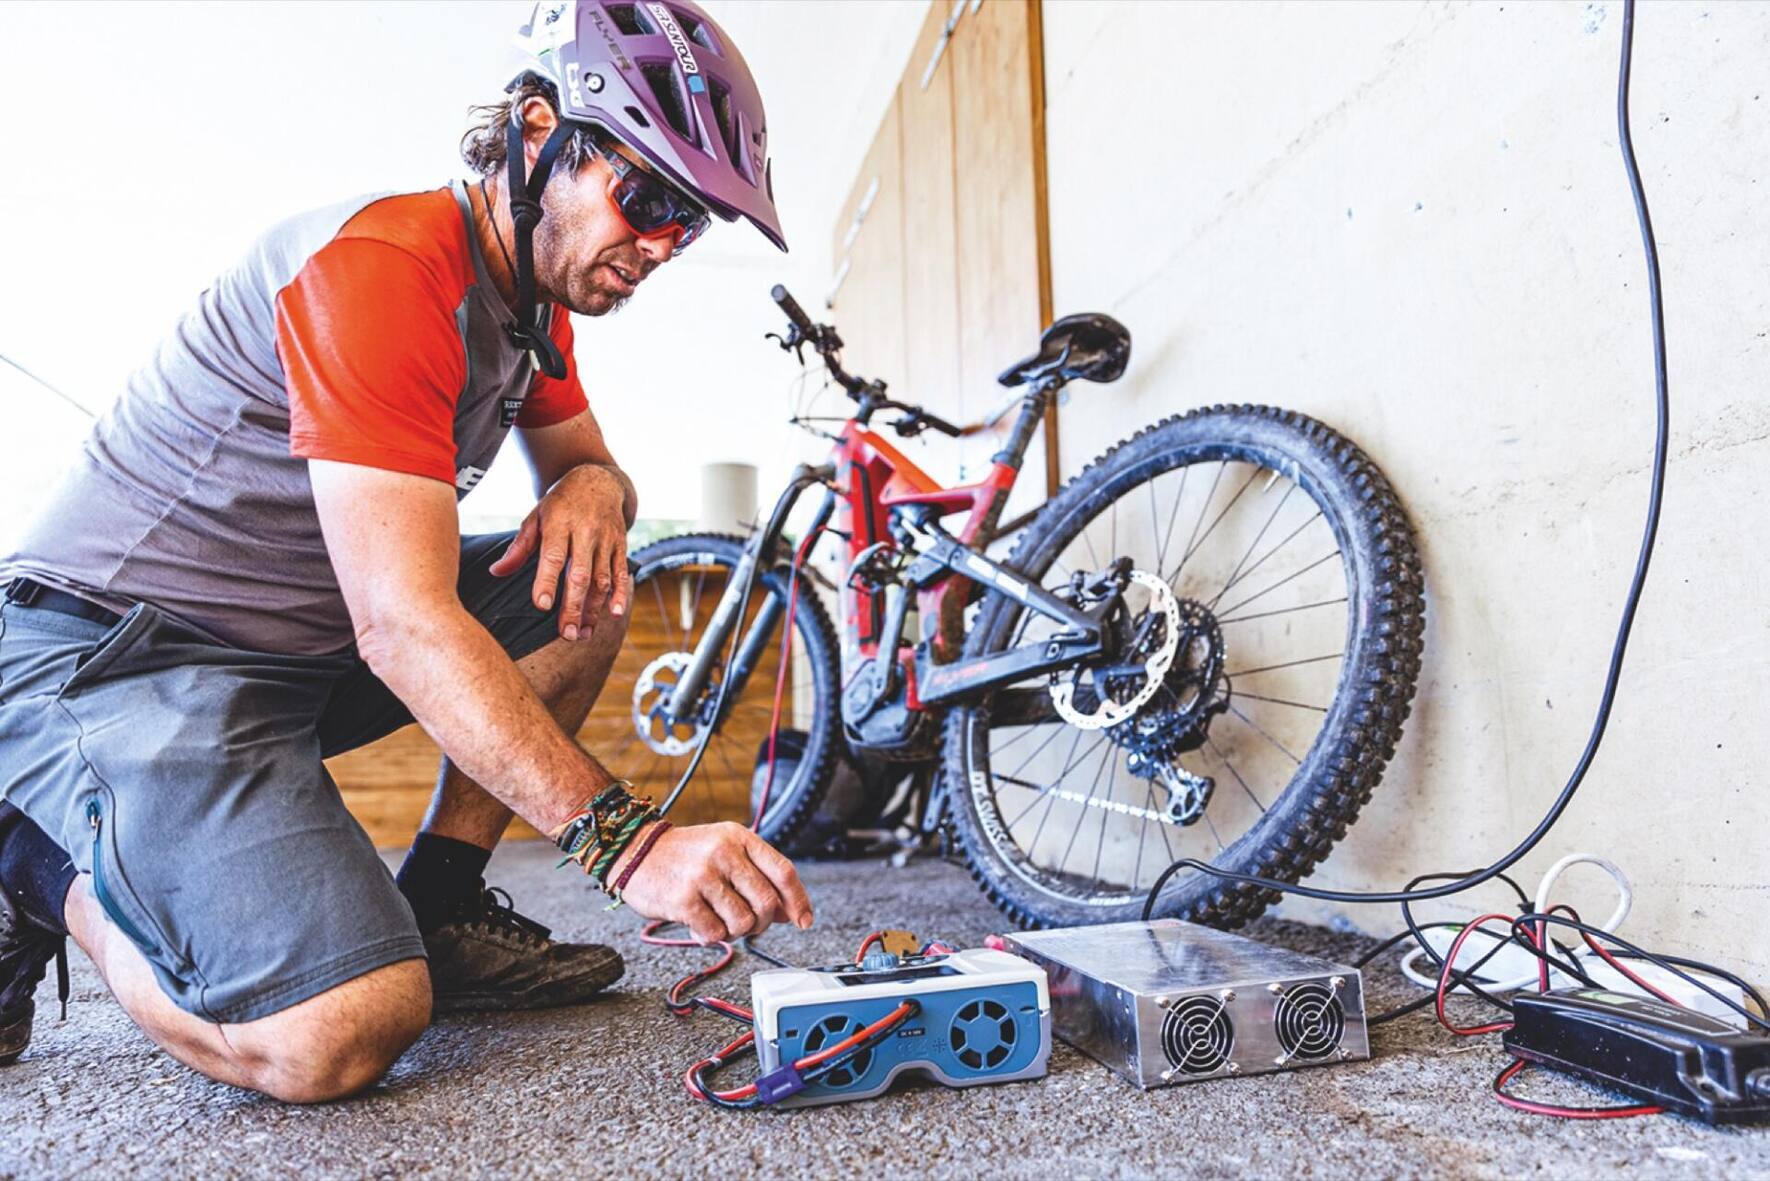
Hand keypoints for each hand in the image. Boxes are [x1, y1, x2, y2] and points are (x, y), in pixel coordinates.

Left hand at [489, 465, 632, 639]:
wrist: (599, 481)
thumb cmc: (561, 503)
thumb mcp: (536, 517)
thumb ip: (519, 547)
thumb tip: (497, 571)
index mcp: (558, 524)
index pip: (553, 556)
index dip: (548, 581)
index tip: (542, 606)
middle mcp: (584, 532)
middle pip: (579, 574)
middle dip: (573, 607)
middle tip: (566, 634)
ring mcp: (605, 539)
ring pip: (601, 579)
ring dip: (593, 609)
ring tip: (583, 634)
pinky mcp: (621, 545)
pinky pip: (621, 572)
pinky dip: (620, 594)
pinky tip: (614, 614)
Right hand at [612, 821, 814, 942]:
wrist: (634, 852)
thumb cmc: (684, 856)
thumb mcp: (724, 850)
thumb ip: (756, 876)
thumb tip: (790, 912)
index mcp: (739, 837)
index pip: (783, 871)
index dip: (799, 900)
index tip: (804, 921)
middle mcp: (724, 853)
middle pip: (767, 902)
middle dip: (762, 922)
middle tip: (748, 924)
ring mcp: (703, 875)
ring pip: (743, 922)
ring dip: (735, 931)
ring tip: (718, 920)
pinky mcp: (683, 900)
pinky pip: (715, 933)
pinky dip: (711, 936)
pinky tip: (700, 926)